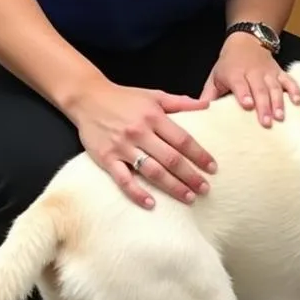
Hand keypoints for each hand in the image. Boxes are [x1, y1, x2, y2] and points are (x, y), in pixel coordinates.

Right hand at [69, 81, 216, 208]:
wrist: (88, 98)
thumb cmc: (125, 98)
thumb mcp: (155, 96)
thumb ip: (180, 103)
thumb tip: (207, 106)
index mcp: (154, 117)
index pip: (183, 139)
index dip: (199, 155)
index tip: (212, 168)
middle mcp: (140, 132)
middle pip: (171, 159)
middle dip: (190, 176)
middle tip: (205, 189)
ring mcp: (122, 147)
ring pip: (152, 171)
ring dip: (172, 186)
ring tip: (188, 197)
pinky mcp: (106, 158)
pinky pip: (123, 179)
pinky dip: (137, 193)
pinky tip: (151, 203)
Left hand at [200, 33, 299, 127]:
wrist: (246, 41)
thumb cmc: (229, 64)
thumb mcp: (215, 76)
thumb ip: (208, 95)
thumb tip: (199, 113)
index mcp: (234, 73)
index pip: (239, 83)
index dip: (244, 93)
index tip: (247, 105)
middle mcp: (253, 72)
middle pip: (259, 89)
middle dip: (263, 105)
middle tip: (266, 122)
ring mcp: (268, 72)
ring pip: (275, 87)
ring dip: (278, 102)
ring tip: (281, 117)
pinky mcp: (280, 72)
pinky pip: (289, 80)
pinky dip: (294, 90)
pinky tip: (298, 101)